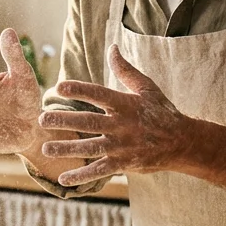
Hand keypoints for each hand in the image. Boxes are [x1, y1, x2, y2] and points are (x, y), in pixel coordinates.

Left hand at [37, 45, 196, 185]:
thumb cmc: (162, 112)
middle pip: (88, 122)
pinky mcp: (124, 163)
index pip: (99, 94)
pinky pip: (100, 170)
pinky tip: (64, 178)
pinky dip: (82, 175)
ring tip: (46, 148)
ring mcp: (122, 146)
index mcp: (126, 104)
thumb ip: (126, 70)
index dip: (80, 90)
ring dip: (67, 149)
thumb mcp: (147, 88)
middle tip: (42, 119)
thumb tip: (112, 48)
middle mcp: (122, 125)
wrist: (183, 142)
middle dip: (64, 121)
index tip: (59, 87)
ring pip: (90, 147)